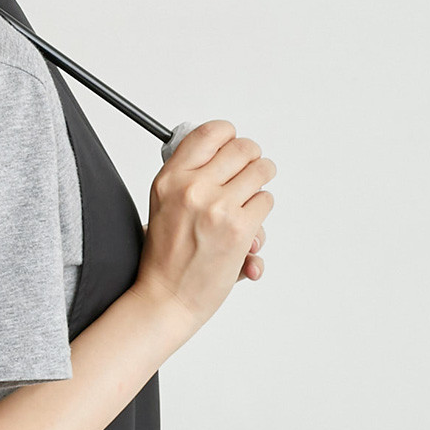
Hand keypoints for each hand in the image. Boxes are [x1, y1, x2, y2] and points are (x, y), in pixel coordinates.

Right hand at [135, 120, 276, 332]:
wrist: (167, 296)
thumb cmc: (166, 254)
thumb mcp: (163, 203)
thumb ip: (187, 176)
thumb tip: (224, 153)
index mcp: (169, 177)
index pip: (209, 133)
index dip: (228, 134)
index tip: (232, 143)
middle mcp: (192, 187)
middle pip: (242, 148)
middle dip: (252, 158)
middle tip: (252, 169)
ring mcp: (217, 207)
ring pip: (261, 172)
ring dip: (260, 186)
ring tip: (249, 202)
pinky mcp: (239, 230)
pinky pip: (266, 202)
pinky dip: (262, 215)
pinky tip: (247, 231)